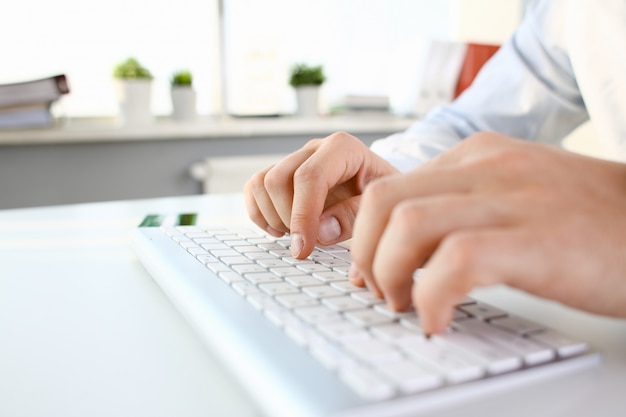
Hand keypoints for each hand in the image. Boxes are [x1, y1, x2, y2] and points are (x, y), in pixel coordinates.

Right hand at [244, 131, 398, 257]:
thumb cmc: (383, 196)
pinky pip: (254, 188)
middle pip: (278, 179)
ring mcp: (296, 159)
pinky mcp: (282, 173)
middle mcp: (314, 149)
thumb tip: (320, 231)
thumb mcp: (380, 207)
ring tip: (297, 235)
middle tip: (308, 243)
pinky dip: (259, 213)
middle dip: (288, 218)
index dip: (302, 215)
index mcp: (342, 148)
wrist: (383, 189)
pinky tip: (281, 230)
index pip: (309, 177)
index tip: (303, 248)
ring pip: (261, 183)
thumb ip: (354, 217)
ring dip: (272, 216)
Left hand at [349, 132, 625, 333]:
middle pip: (383, 201)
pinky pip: (455, 263)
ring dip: (389, 275)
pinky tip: (439, 319)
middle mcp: (488, 166)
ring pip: (407, 225)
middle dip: (366, 254)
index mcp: (477, 155)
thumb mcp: (514, 192)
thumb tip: (402, 244)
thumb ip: (461, 205)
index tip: (371, 272)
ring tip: (407, 306)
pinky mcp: (537, 239)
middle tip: (382, 292)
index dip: (366, 237)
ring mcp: (513, 198)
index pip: (389, 186)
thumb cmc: (586, 221)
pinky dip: (431, 298)